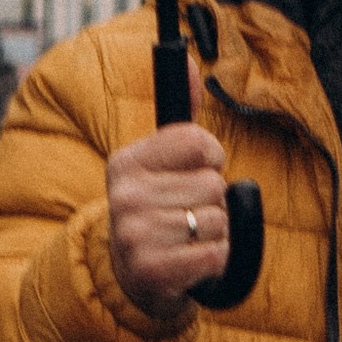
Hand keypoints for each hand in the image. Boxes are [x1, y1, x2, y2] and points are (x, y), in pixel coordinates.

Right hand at [107, 125, 229, 322]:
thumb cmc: (160, 214)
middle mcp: (124, 195)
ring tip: (186, 240)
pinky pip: (217, 255)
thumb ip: (182, 118)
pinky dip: (216, 261)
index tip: (193, 175)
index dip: (210, 160)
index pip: (198, 142)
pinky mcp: (152, 271)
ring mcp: (135, 234)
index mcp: (127, 162)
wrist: (133, 280)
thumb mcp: (162, 164)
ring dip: (214, 234)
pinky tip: (191, 262)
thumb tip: (189, 61)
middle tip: (186, 217)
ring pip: (217, 220)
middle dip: (212, 203)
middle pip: (213, 185)